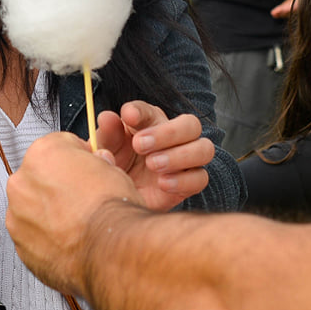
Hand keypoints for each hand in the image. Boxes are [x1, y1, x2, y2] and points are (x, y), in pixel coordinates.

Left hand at [10, 131, 142, 294]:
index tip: (85, 168)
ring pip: (32, 210)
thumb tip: (96, 166)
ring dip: (50, 215)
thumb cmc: (111, 213)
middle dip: (58, 187)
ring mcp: (17, 217)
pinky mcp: (21, 247)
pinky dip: (48, 240)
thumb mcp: (112, 170)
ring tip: (78, 224)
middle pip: (39, 178)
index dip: (78, 158)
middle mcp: (22, 183)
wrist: (110, 253)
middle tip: (83, 199)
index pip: (58, 146)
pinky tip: (70, 242)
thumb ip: (94, 163)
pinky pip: (33, 238)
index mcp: (42, 154)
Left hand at [92, 101, 212, 209]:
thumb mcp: (106, 149)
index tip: (128, 116)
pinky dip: (183, 180)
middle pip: (190, 124)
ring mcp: (185, 160)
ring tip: (152, 165)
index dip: (141, 111)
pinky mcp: (189, 183)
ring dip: (180, 155)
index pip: (151, 111)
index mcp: (149, 123)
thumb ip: (107, 134)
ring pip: (204, 149)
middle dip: (167, 133)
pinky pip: (200, 178)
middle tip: (139, 145)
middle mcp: (173, 138)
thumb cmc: (115, 165)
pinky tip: (162, 183)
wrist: (120, 198)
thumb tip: (107, 117)